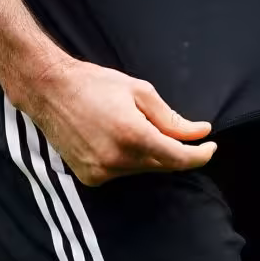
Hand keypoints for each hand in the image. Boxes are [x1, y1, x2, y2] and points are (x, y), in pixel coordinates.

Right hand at [12, 56, 216, 185]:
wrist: (49, 90)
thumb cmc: (94, 83)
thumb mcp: (139, 91)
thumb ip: (171, 117)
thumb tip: (200, 132)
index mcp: (134, 135)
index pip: (179, 158)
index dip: (200, 155)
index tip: (210, 146)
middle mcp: (118, 159)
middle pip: (163, 165)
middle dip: (176, 151)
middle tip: (181, 133)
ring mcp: (102, 172)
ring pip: (143, 170)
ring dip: (151, 154)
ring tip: (137, 126)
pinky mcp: (90, 177)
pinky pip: (122, 173)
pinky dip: (130, 160)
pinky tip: (119, 139)